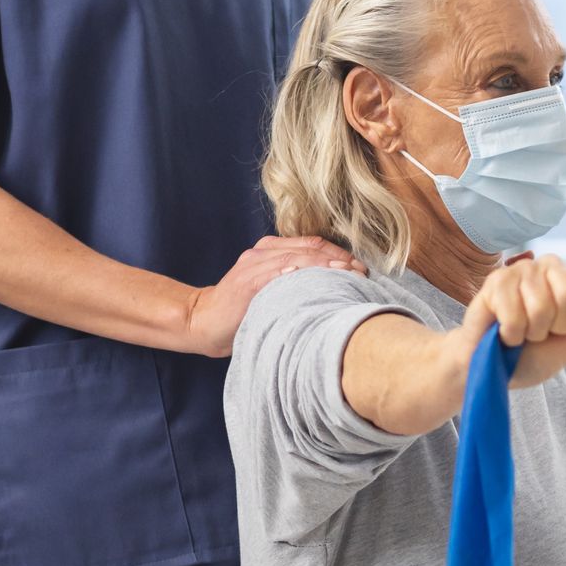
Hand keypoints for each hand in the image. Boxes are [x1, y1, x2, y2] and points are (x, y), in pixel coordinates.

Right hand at [183, 235, 361, 358]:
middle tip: (362, 273)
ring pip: (297, 259)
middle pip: (309, 248)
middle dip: (340, 259)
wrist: (203, 321)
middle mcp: (263, 253)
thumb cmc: (243, 310)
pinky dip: (297, 275)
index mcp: (271, 251)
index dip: (339, 253)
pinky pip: (275, 275)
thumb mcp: (273, 291)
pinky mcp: (247, 283)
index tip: (361, 268)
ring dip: (326, 266)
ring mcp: (254, 266)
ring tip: (349, 275)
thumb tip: (335, 289)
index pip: (313, 244)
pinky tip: (316, 278)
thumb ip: (296, 283)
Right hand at [452, 255, 565, 394]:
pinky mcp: (496, 281)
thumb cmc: (535, 354)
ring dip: (532, 332)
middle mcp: (551, 268)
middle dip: (559, 324)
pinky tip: (506, 333)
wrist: (495, 369)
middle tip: (545, 332)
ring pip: (542, 305)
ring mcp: (523, 271)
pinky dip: (512, 334)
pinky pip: (515, 314)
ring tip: (524, 333)